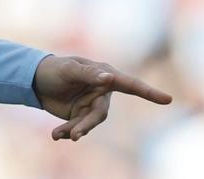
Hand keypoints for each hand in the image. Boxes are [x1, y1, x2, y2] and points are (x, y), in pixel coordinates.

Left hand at [33, 55, 170, 141]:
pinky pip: (77, 127)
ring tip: (59, 135)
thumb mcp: (69, 69)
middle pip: (101, 113)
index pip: (130, 84)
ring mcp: (91, 105)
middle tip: (74, 134)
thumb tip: (109, 77)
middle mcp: (101, 91)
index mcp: (104, 75)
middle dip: (87, 125)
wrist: (36, 80)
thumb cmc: (55, 69)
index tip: (168, 99)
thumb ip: (88, 74)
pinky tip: (55, 135)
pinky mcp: (80, 116)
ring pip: (89, 124)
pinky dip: (66, 132)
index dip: (149, 92)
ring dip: (75, 130)